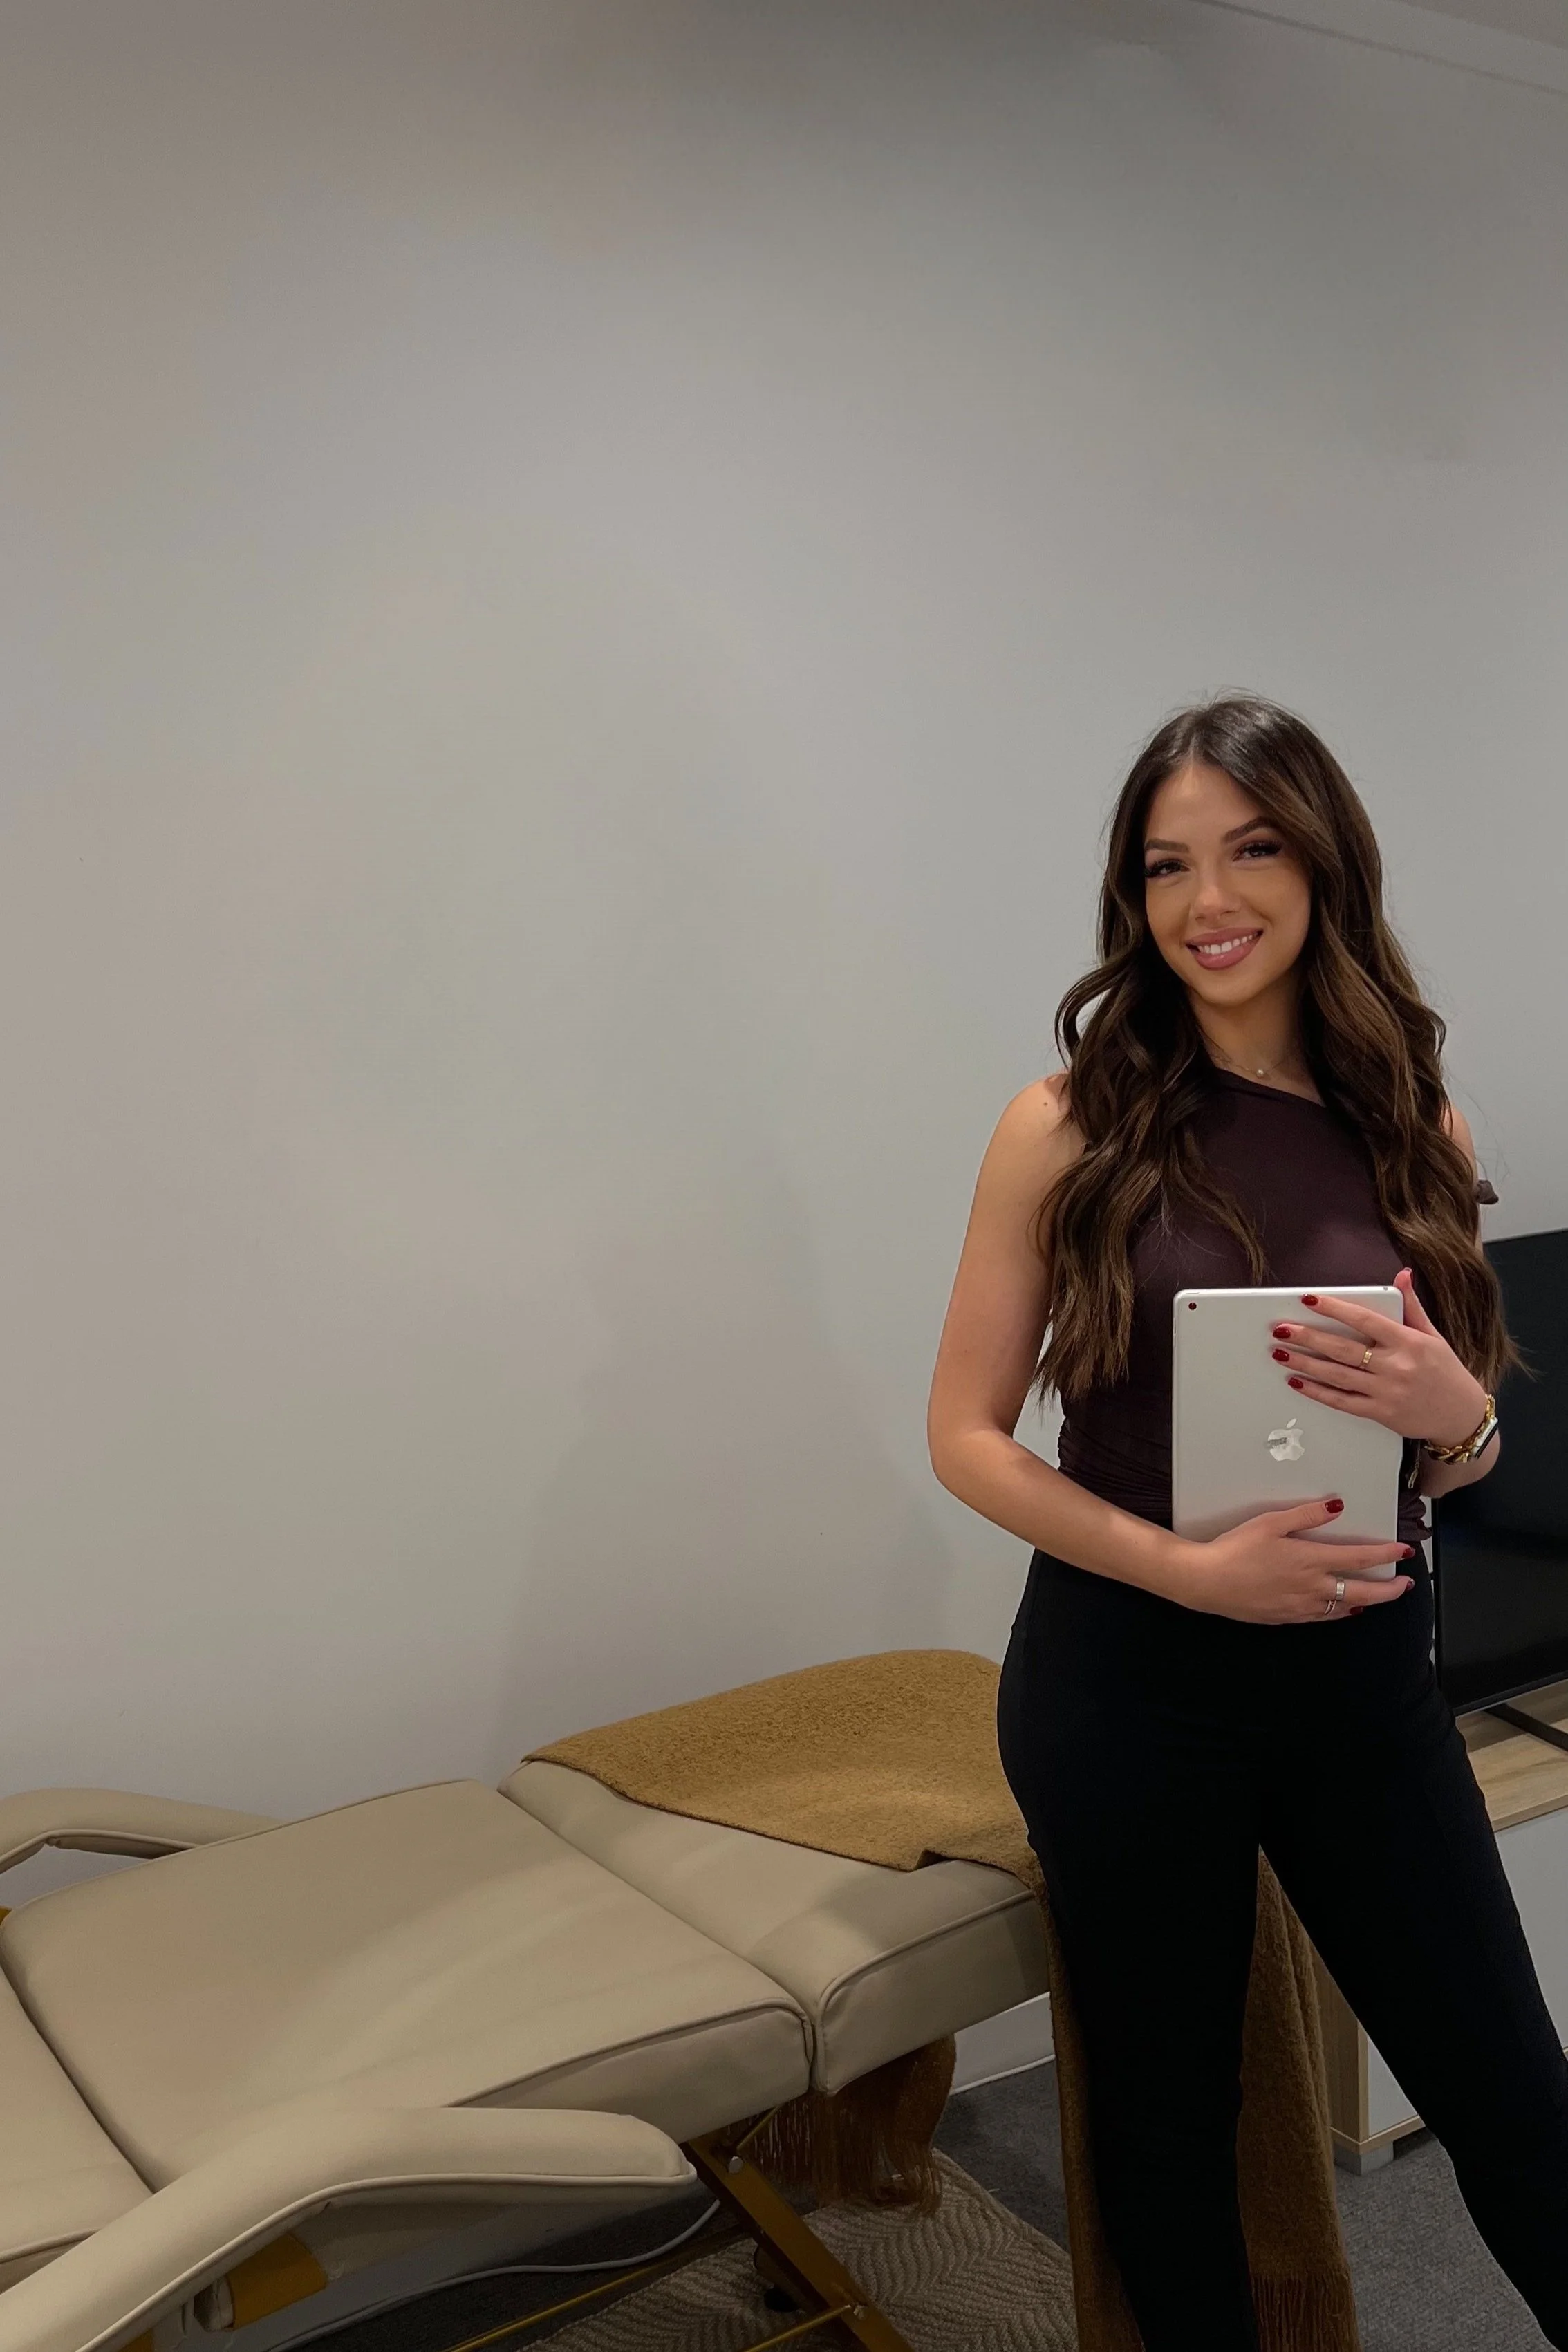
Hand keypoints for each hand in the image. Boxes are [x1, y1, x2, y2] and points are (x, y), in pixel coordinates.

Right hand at [1181, 1496, 1415, 1624]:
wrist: (1207, 1581)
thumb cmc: (1236, 1548)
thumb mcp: (1270, 1522)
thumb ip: (1307, 1515)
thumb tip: (1337, 1506)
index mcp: (1311, 1561)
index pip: (1359, 1558)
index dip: (1386, 1554)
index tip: (1406, 1551)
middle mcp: (1313, 1588)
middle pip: (1363, 1592)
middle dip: (1389, 1589)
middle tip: (1406, 1584)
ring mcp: (1301, 1607)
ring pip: (1345, 1609)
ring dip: (1368, 1602)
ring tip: (1380, 1597)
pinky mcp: (1287, 1618)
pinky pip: (1324, 1617)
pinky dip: (1341, 1612)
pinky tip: (1343, 1609)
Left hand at [1267, 1268, 1487, 1446]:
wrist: (1461, 1416)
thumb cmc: (1446, 1372)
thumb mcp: (1433, 1335)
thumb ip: (1411, 1306)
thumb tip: (1402, 1274)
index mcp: (1408, 1342)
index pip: (1365, 1320)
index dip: (1334, 1308)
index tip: (1309, 1299)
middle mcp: (1396, 1367)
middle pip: (1343, 1349)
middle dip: (1308, 1337)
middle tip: (1281, 1329)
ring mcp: (1386, 1392)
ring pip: (1338, 1376)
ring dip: (1306, 1364)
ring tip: (1281, 1353)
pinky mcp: (1380, 1413)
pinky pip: (1343, 1402)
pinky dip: (1319, 1392)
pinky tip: (1298, 1382)